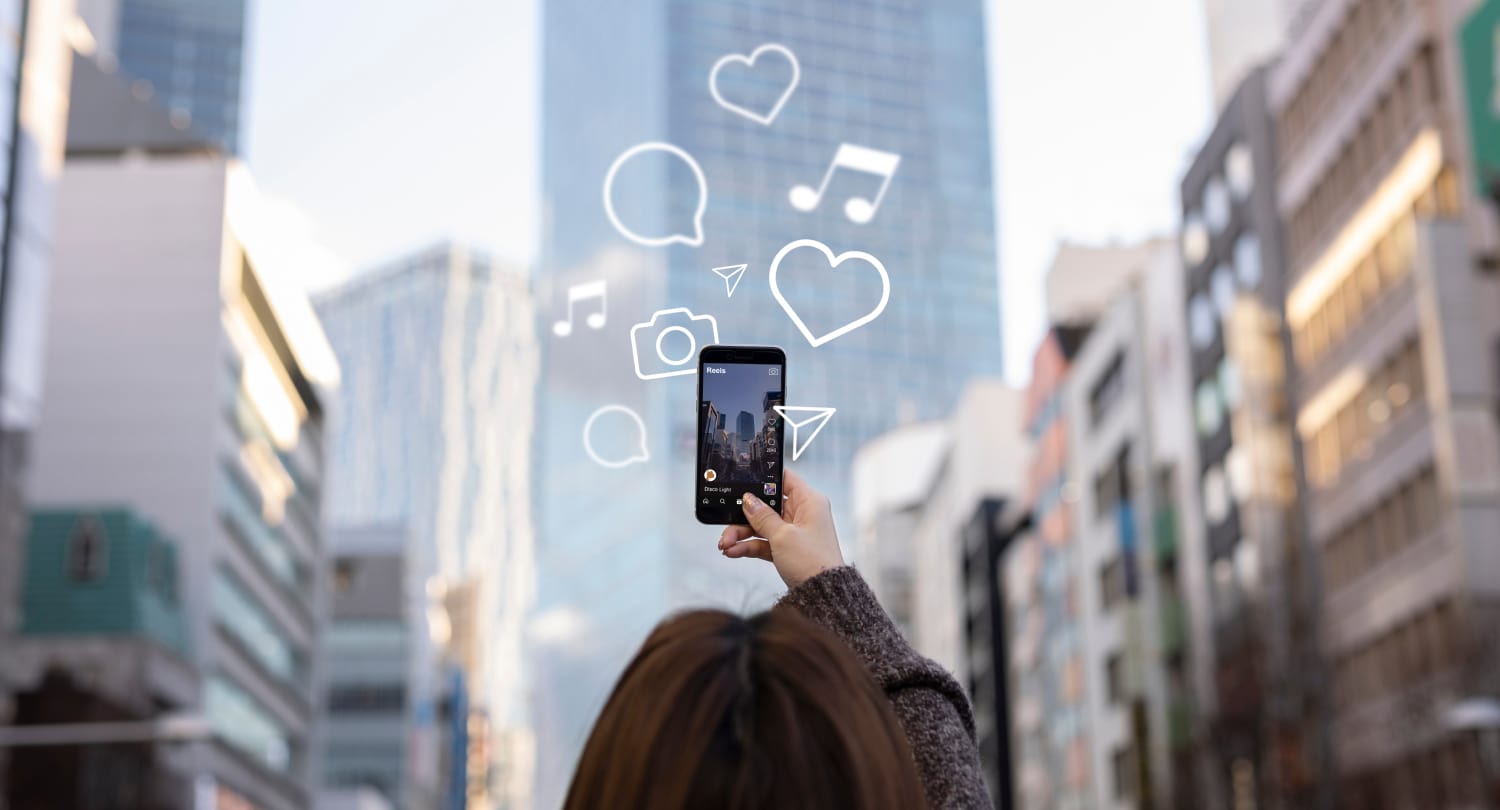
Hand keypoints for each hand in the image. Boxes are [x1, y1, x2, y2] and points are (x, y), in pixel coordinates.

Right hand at [716, 469, 843, 587]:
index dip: (764, 479)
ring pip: (762, 526)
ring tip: (725, 544)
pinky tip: (733, 551)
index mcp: (809, 501)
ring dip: (742, 534)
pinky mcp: (787, 549)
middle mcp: (803, 514)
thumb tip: (749, 500)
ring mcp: (794, 532)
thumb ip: (762, 516)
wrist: (821, 595)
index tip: (744, 484)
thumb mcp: (783, 535)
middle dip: (744, 516)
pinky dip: (749, 546)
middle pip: (767, 505)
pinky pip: (764, 542)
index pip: (785, 479)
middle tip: (726, 523)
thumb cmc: (812, 561)